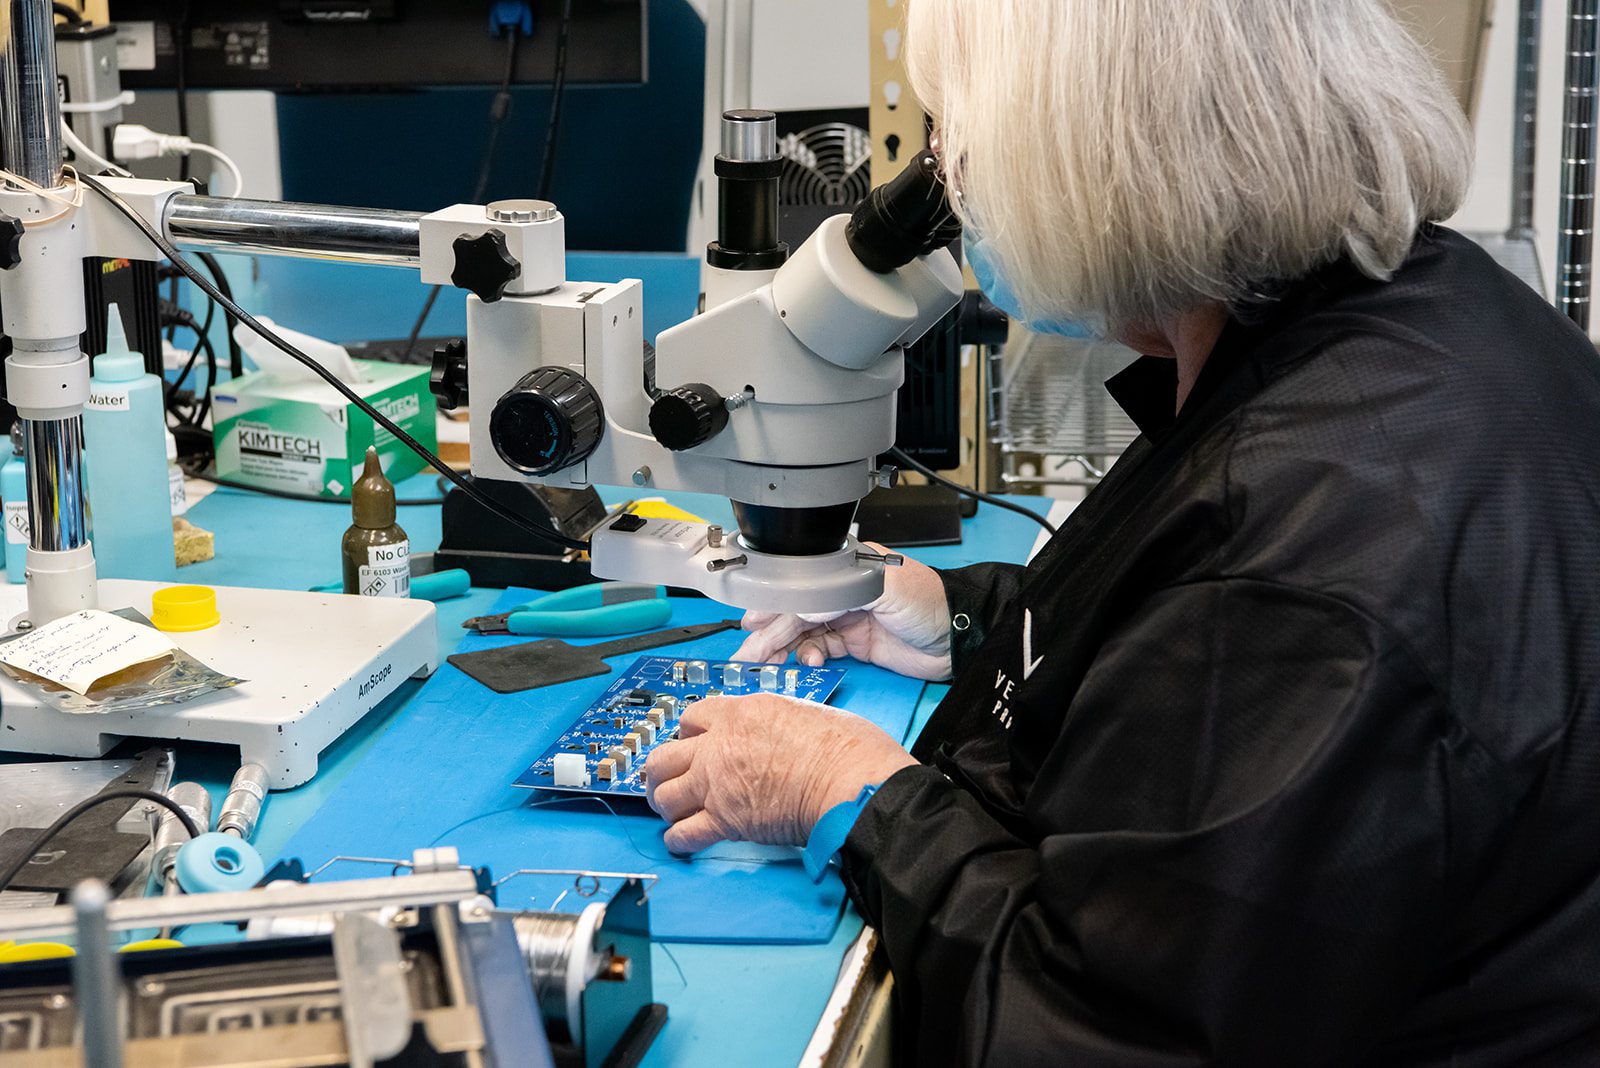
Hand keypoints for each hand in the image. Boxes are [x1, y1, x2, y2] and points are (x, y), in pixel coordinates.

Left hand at [645, 693, 916, 853]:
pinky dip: (677, 839)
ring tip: (671, 810)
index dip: (689, 732)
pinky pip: (682, 834)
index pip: (692, 717)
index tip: (691, 742)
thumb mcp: (804, 711)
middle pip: (663, 756)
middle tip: (667, 778)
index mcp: (742, 713)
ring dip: (664, 804)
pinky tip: (681, 840)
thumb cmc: (845, 750)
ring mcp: (717, 784)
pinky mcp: (724, 821)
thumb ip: (774, 721)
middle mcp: (720, 745)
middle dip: (661, 770)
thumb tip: (775, 732)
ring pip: (664, 795)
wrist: (851, 783)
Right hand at [732, 545, 952, 679]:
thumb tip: (803, 603)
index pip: (799, 586)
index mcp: (846, 569)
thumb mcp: (885, 586)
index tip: (752, 621)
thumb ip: (841, 592)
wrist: (959, 636)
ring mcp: (849, 619)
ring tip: (764, 664)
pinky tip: (804, 663)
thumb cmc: (930, 600)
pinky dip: (808, 658)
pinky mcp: (857, 644)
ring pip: (803, 634)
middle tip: (747, 653)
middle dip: (768, 632)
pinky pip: (821, 650)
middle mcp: (843, 592)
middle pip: (795, 612)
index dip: (773, 603)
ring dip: (782, 649)